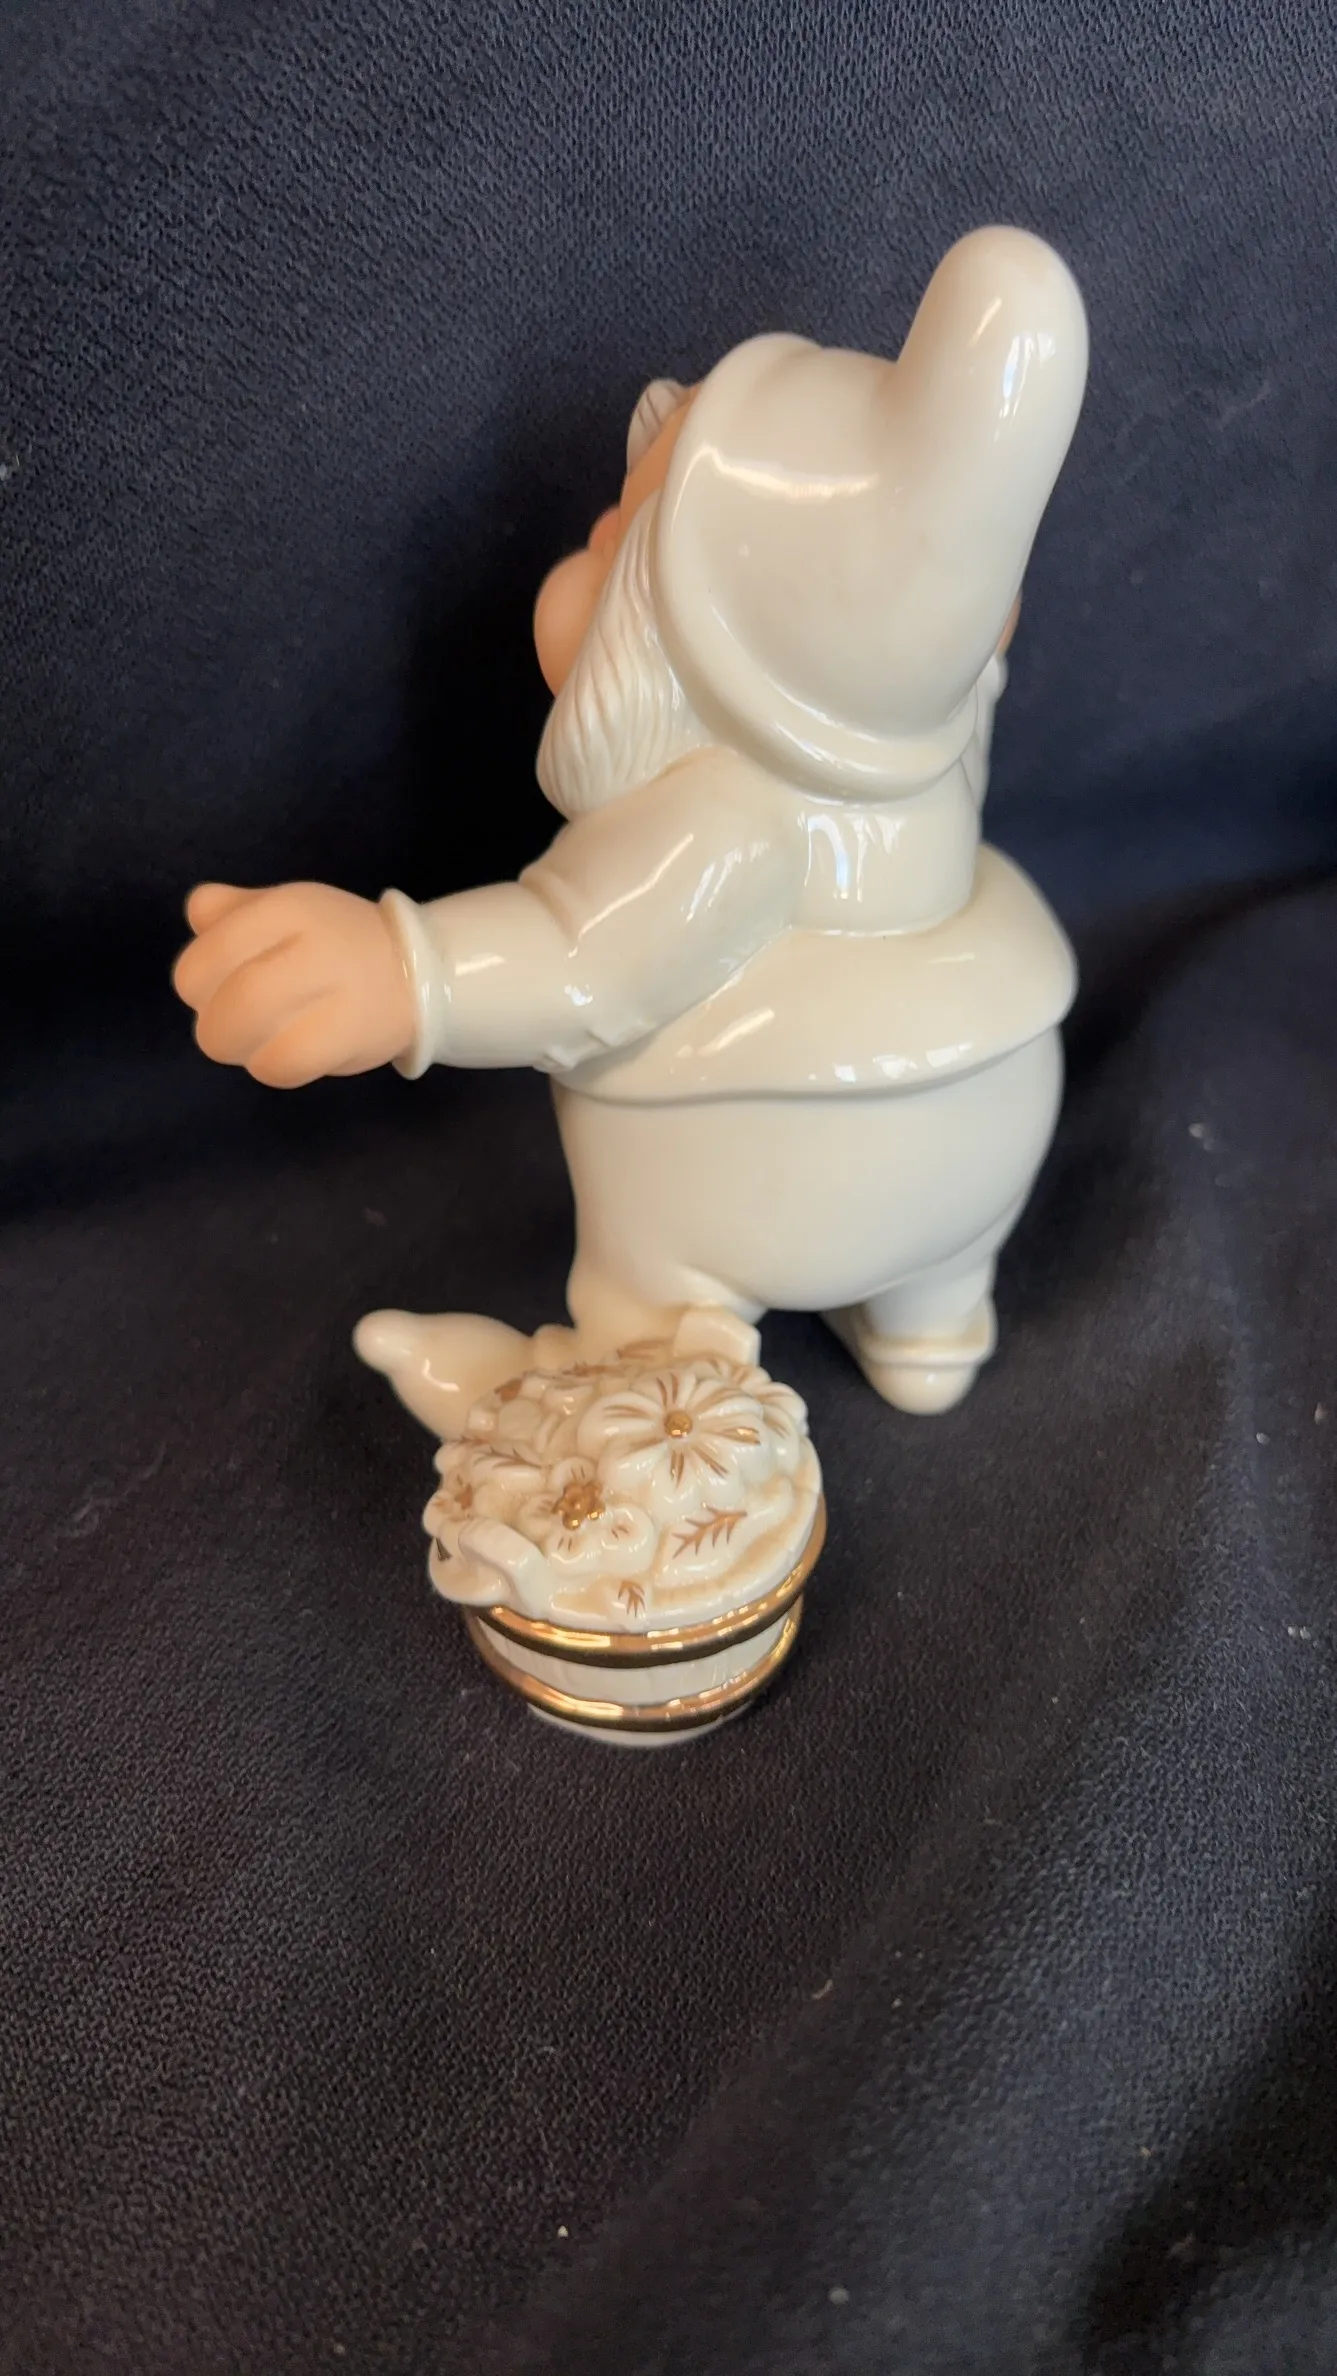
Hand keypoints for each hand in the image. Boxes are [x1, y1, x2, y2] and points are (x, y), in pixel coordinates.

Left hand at [172, 882, 416, 1086]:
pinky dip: (270, 1065)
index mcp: (287, 908)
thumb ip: (232, 909)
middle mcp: (312, 945)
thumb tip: (198, 912)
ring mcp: (336, 993)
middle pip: (229, 1002)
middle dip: (215, 1025)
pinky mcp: (352, 1037)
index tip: (211, 991)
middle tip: (230, 1025)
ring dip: (241, 1048)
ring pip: (251, 1036)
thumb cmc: (332, 943)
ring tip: (259, 1039)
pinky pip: (283, 1065)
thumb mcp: (282, 909)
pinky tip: (283, 1054)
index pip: (206, 957)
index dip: (195, 986)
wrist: (414, 973)